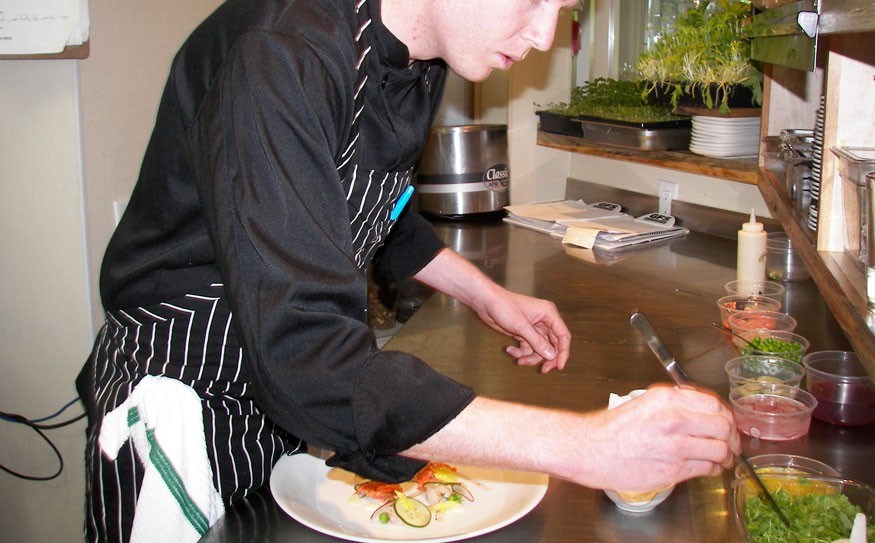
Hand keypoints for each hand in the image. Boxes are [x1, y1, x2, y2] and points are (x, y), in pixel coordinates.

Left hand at [413, 248, 570, 372]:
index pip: (563, 336)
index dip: (563, 352)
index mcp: (548, 313)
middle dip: (546, 357)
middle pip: (552, 345)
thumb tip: (551, 356)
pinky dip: (520, 352)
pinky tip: (510, 350)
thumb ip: (537, 342)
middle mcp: (544, 321)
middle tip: (543, 370)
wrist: (485, 302)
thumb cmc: (503, 306)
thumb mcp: (521, 326)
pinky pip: (528, 348)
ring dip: (530, 356)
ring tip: (519, 359)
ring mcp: (533, 328)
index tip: (559, 366)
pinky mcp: (523, 333)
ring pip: (539, 349)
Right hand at [572, 386, 739, 491]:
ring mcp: (675, 446)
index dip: (725, 415)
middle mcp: (674, 419)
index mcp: (666, 399)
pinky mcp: (673, 470)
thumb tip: (703, 411)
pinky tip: (707, 467)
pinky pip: (706, 469)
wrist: (590, 449)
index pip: (714, 404)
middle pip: (723, 427)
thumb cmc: (612, 429)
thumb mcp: (644, 403)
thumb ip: (675, 404)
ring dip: (725, 455)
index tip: (726, 422)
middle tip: (731, 442)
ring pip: (720, 450)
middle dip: (732, 436)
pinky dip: (712, 469)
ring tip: (722, 458)